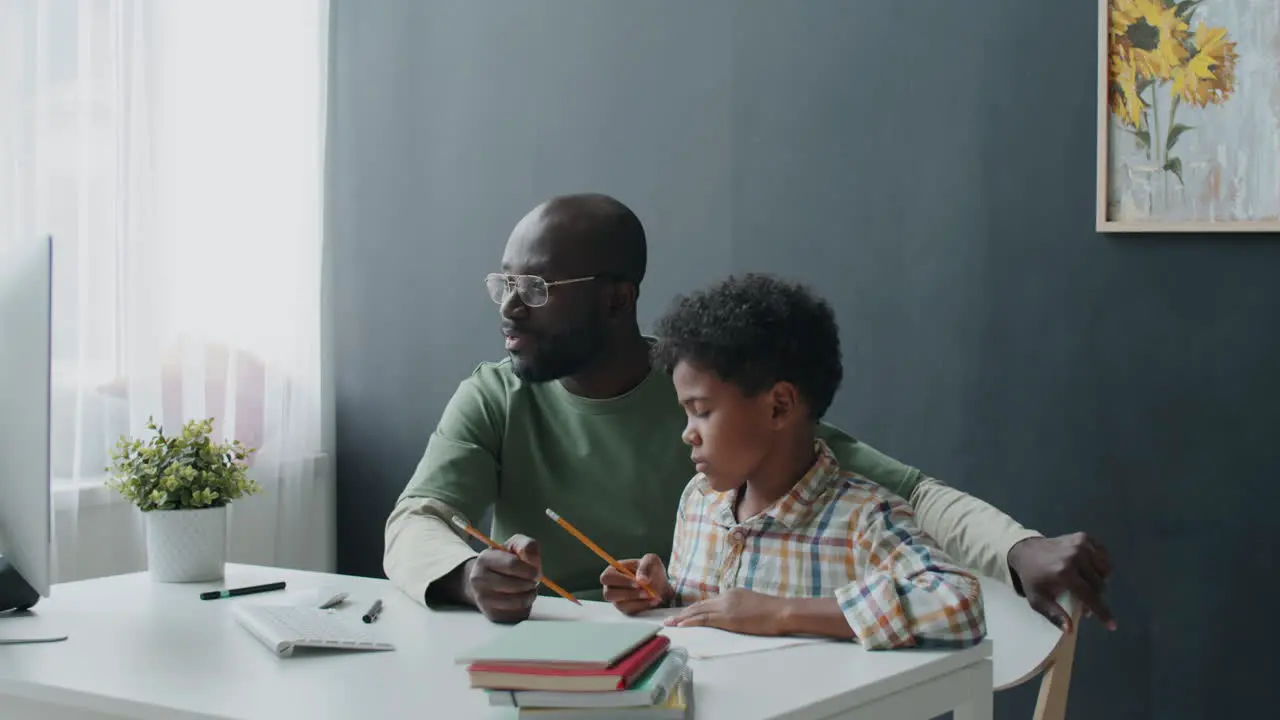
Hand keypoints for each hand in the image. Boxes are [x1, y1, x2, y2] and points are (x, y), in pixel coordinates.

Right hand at [464, 534, 540, 623]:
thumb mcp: (514, 546)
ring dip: (530, 595)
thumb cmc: (504, 561)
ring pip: (518, 601)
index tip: (536, 571)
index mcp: (485, 559)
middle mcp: (479, 580)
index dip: (529, 569)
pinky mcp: (492, 615)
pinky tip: (521, 598)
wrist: (483, 580)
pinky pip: (518, 613)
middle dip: (531, 583)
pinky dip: (525, 606)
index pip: (512, 565)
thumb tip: (534, 562)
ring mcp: (483, 599)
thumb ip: (527, 546)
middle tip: (532, 580)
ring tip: (528, 588)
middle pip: (517, 585)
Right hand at [600, 554, 670, 614]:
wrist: (660, 584)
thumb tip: (641, 580)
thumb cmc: (651, 570)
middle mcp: (611, 586)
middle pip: (609, 594)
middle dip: (629, 593)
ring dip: (637, 601)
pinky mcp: (625, 609)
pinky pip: (629, 611)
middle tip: (646, 591)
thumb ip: (646, 567)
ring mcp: (617, 599)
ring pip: (620, 604)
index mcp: (613, 570)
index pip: (607, 577)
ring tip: (652, 595)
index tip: (637, 583)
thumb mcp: (651, 561)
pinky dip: (643, 606)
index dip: (620, 581)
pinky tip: (653, 601)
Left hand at [664, 589, 786, 635]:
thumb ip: (741, 608)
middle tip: (668, 619)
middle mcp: (726, 597)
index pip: (708, 603)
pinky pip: (703, 619)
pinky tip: (681, 626)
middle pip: (699, 605)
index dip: (694, 609)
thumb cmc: (773, 612)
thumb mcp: (753, 605)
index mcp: (732, 593)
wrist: (781, 611)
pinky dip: (690, 622)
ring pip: (698, 611)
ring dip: (682, 618)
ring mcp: (725, 606)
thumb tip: (736, 616)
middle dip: (683, 613)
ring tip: (669, 624)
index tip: (683, 615)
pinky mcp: (727, 617)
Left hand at [1008, 533, 1114, 632]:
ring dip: (1100, 579)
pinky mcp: (1083, 537)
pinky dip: (1101, 563)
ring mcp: (1081, 544)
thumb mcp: (1037, 599)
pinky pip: (1103, 554)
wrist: (1025, 551)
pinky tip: (1090, 569)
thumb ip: (1053, 614)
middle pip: (1100, 584)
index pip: (1090, 596)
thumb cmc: (1033, 578)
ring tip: (1087, 584)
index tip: (1111, 626)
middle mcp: (1076, 557)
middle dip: (1096, 596)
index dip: (1102, 612)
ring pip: (1106, 569)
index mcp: (1064, 573)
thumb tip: (1069, 630)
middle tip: (1084, 601)